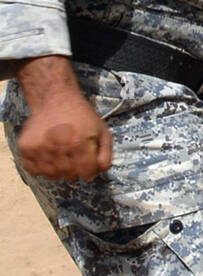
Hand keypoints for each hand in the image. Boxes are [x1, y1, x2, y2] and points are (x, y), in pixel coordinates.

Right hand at [15, 56, 112, 181]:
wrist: (54, 98)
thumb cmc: (81, 116)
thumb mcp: (102, 131)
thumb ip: (104, 157)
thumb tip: (91, 177)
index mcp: (78, 141)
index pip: (86, 173)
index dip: (89, 170)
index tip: (86, 162)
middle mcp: (57, 145)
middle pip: (69, 175)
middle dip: (75, 169)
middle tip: (73, 156)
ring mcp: (39, 147)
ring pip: (51, 175)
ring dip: (58, 170)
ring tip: (61, 155)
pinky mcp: (25, 147)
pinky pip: (34, 170)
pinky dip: (42, 167)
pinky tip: (48, 154)